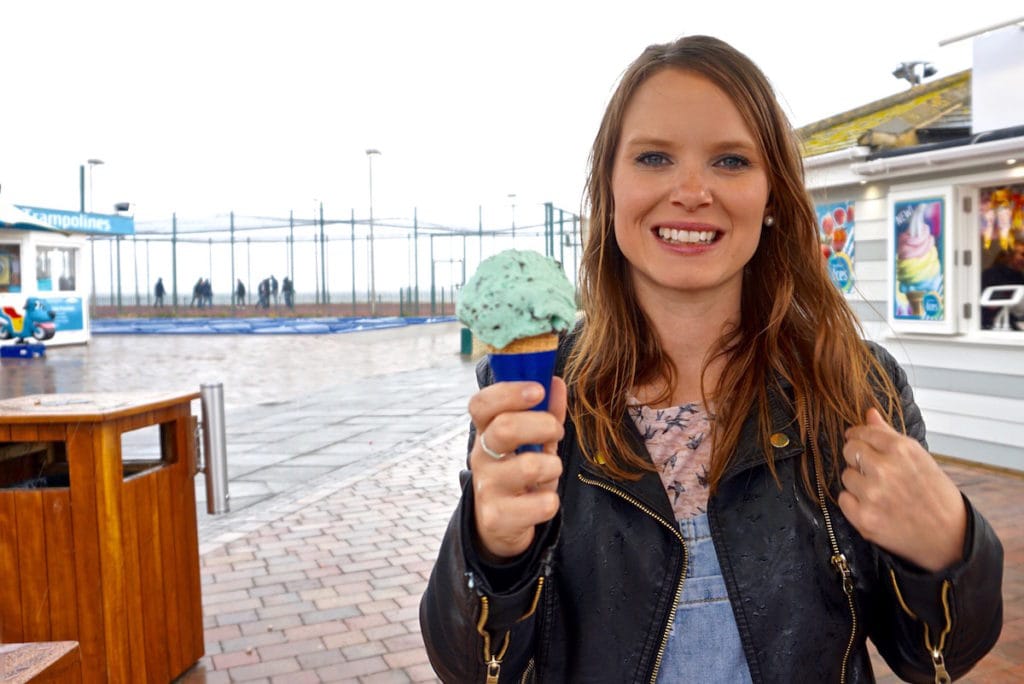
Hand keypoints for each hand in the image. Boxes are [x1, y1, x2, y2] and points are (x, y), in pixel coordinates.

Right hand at [468, 378, 566, 561]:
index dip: (508, 393)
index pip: (481, 404)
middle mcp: (481, 457)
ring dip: (553, 466)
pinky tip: (542, 501)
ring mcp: (486, 488)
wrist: (501, 526)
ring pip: (529, 466)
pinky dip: (551, 501)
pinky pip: (541, 504)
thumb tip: (557, 382)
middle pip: (505, 428)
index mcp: (486, 432)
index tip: (538, 390)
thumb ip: (546, 412)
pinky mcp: (497, 518)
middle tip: (557, 431)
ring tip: (550, 471)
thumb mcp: (533, 442)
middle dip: (542, 424)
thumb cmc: (520, 473)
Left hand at [838, 409, 966, 571]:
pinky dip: (855, 503)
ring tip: (881, 492)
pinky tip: (875, 506)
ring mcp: (872, 494)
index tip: (857, 439)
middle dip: (857, 457)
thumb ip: (889, 434)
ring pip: (846, 476)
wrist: (950, 538)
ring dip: (858, 482)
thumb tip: (869, 413)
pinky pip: (844, 499)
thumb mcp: (920, 458)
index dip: (858, 436)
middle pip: (849, 451)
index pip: (862, 432)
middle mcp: (884, 469)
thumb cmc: (937, 496)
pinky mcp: (864, 518)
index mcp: (901, 449)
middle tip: (873, 470)